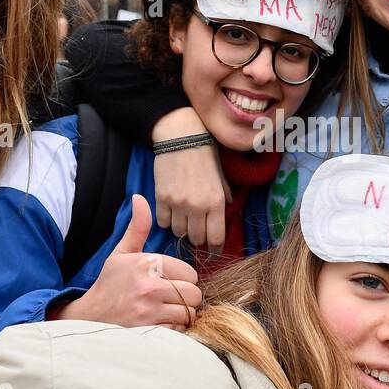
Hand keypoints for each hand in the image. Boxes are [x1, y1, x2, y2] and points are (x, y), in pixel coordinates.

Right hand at [49, 195, 201, 329]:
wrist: (89, 317)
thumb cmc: (110, 283)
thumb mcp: (121, 253)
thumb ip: (137, 227)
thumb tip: (140, 197)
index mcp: (145, 264)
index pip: (190, 273)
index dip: (183, 279)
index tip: (171, 282)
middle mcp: (148, 286)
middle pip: (194, 294)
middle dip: (186, 298)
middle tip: (172, 299)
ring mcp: (148, 311)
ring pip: (188, 313)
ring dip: (182, 315)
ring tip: (168, 311)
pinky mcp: (149, 331)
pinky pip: (179, 330)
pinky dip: (175, 329)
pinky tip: (161, 324)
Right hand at [151, 107, 229, 251]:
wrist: (181, 136)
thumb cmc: (205, 154)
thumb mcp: (221, 176)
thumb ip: (224, 196)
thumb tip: (228, 209)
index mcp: (216, 202)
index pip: (216, 238)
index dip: (214, 249)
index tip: (213, 252)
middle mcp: (197, 207)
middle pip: (196, 239)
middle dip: (198, 239)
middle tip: (197, 232)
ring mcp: (177, 204)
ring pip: (178, 233)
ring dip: (182, 230)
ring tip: (184, 219)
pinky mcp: (161, 198)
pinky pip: (163, 222)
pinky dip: (167, 221)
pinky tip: (171, 212)